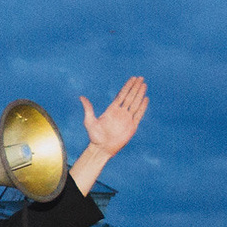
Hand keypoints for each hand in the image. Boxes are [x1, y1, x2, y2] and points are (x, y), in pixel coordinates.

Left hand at [70, 76, 148, 194]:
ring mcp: (127, 119)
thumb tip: (81, 97)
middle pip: (130, 97)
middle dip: (135, 87)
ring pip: (135, 103)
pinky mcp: (132, 126)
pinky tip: (146, 99)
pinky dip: (143, 107)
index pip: (121, 95)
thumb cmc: (94, 136)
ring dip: (140, 94)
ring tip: (144, 85)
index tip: (132, 79)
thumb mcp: (89, 121)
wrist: (102, 148)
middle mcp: (120, 112)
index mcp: (111, 110)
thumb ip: (88, 109)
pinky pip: (139, 115)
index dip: (127, 86)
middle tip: (140, 77)